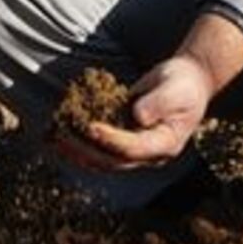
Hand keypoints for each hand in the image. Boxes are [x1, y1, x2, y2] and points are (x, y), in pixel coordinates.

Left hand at [64, 55, 214, 171]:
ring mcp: (136, 149)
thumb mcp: (175, 89)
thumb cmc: (183, 84)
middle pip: (113, 161)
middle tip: (62, 136)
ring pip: (103, 159)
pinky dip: (80, 142)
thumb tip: (137, 115)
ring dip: (78, 151)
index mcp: (165, 144)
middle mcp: (149, 154)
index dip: (111, 140)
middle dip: (86, 150)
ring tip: (54, 139)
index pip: (134, 149)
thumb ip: (159, 102)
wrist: (188, 82)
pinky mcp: (125, 139)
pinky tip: (61, 132)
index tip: (91, 126)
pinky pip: (100, 147)